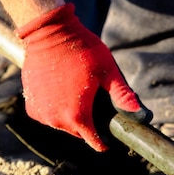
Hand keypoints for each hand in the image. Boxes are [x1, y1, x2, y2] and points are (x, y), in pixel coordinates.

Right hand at [16, 4, 151, 150]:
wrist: (48, 32)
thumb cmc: (81, 49)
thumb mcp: (108, 72)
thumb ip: (123, 95)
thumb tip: (142, 114)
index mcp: (77, 116)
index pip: (94, 142)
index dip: (104, 143)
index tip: (110, 141)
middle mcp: (56, 119)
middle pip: (79, 133)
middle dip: (89, 125)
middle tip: (96, 107)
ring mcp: (41, 113)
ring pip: (63, 125)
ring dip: (72, 117)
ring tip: (80, 98)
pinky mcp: (31, 105)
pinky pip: (49, 117)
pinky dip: (56, 111)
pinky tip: (64, 96)